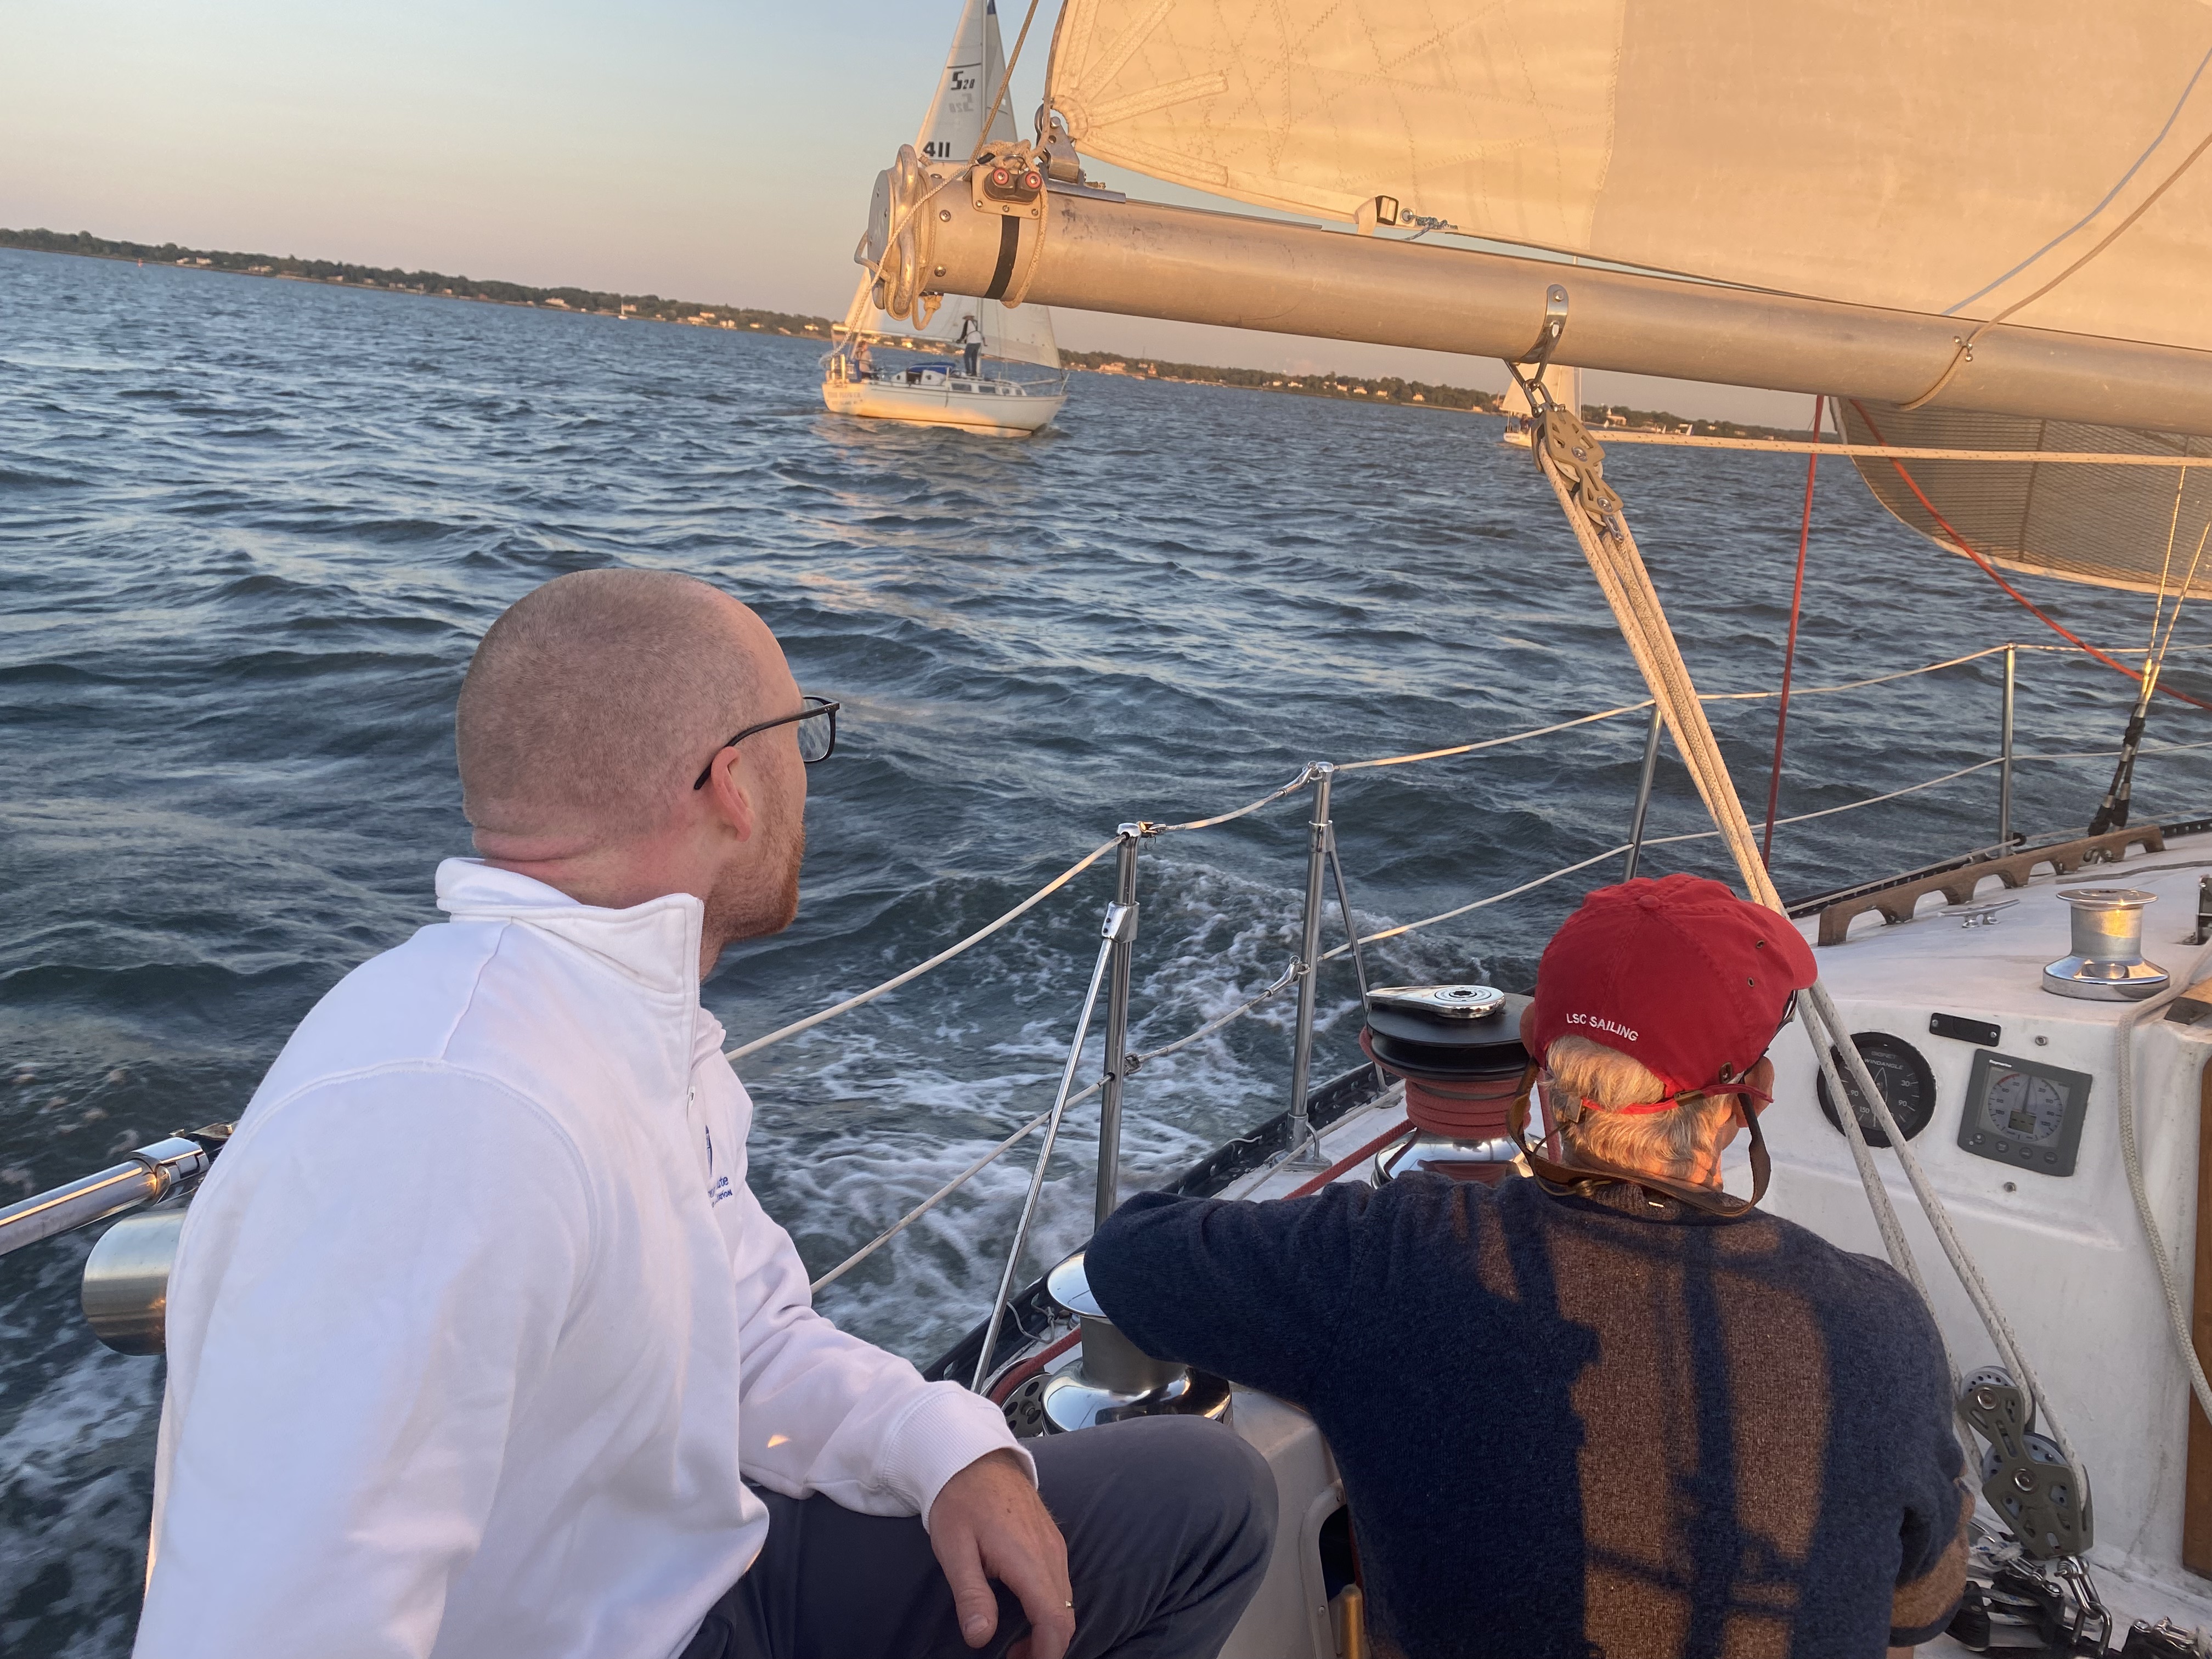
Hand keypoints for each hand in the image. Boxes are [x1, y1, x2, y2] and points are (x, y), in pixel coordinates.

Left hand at [927, 1449, 1073, 1658]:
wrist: (974, 1456)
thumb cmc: (960, 1501)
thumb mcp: (954, 1549)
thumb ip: (971, 1595)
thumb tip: (981, 1638)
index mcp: (1029, 1560)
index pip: (1055, 1621)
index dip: (1045, 1654)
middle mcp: (1051, 1554)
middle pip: (1066, 1616)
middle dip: (1046, 1647)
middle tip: (1013, 1657)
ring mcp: (1055, 1545)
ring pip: (1067, 1601)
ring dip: (1048, 1628)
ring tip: (1015, 1641)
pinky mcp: (1052, 1540)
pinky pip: (1061, 1583)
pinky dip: (1049, 1607)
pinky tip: (1023, 1610)